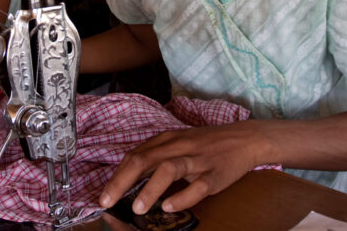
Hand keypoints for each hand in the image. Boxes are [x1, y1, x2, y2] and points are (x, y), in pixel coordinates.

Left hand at [99, 123, 258, 214]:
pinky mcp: (215, 173)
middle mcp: (178, 147)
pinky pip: (197, 185)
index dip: (115, 177)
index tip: (102, 195)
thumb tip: (129, 178)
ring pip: (169, 169)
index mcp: (166, 140)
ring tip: (137, 207)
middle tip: (107, 202)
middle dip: (121, 182)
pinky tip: (169, 206)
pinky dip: (182, 196)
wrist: (243, 139)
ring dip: (150, 188)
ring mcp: (197, 159)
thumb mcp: (178, 144)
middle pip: (144, 160)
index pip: (134, 156)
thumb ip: (155, 157)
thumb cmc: (206, 144)